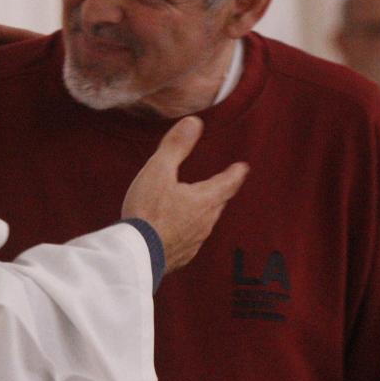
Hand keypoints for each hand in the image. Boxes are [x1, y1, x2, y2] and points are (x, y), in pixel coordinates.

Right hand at [121, 116, 248, 273]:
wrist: (136, 255)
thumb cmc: (148, 211)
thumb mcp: (159, 171)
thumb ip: (176, 146)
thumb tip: (194, 123)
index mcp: (204, 201)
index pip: (227, 183)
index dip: (235, 173)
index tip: (243, 167)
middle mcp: (204, 223)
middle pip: (217, 204)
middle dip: (219, 192)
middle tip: (221, 184)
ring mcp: (193, 243)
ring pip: (204, 223)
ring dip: (202, 213)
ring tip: (196, 206)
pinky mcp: (180, 257)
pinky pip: (189, 240)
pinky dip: (186, 230)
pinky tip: (176, 231)